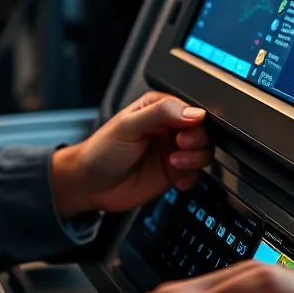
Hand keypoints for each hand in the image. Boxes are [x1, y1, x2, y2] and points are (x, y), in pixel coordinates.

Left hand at [50, 92, 211, 218]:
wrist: (91, 184)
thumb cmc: (102, 150)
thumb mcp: (128, 126)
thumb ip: (160, 114)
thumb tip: (192, 112)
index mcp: (157, 109)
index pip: (189, 109)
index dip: (194, 120)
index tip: (185, 131)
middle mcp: (168, 129)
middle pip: (201, 131)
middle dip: (196, 140)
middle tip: (179, 146)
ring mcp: (172, 151)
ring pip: (202, 152)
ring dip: (194, 159)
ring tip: (174, 163)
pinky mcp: (173, 174)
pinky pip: (196, 175)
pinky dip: (191, 178)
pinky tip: (177, 180)